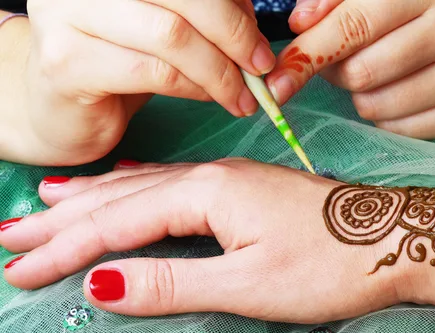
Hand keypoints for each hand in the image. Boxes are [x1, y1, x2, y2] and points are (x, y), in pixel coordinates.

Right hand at [0, 159, 410, 322]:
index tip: (20, 271)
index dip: (66, 250)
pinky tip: (120, 187)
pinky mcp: (242, 190)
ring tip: (45, 204)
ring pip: (143, 187)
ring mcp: (227, 180)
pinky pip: (170, 185)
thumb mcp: (248, 285)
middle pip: (120, 198)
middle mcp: (210, 178)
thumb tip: (100, 286)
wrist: (393, 237)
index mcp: (206, 196)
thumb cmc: (330, 265)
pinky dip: (134, 189)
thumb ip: (173, 282)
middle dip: (63, 223)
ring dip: (91, 200)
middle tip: (10, 239)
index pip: (117, 223)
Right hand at [19, 0, 273, 165]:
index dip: (233, 6)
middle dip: (234, 35)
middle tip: (260, 68)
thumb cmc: (118, 61)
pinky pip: (153, 72)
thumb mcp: (166, 27)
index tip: (260, 43)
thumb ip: (203, 14)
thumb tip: (252, 23)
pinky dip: (194, 88)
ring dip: (219, 71)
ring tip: (241, 96)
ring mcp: (66, 14)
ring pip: (171, 36)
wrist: (59, 106)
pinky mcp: (67, 62)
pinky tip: (210, 99)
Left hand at [266, 0, 434, 138]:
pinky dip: (386, 117)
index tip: (275, 83)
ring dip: (360, 96)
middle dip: (336, 73)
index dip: (306, 57)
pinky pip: (399, 130)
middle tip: (341, 62)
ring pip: (375, 106)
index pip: (353, 27)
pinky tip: (398, 91)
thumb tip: (300, 25)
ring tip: (375, 73)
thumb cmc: (399, 6)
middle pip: (361, 74)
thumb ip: (327, 1)